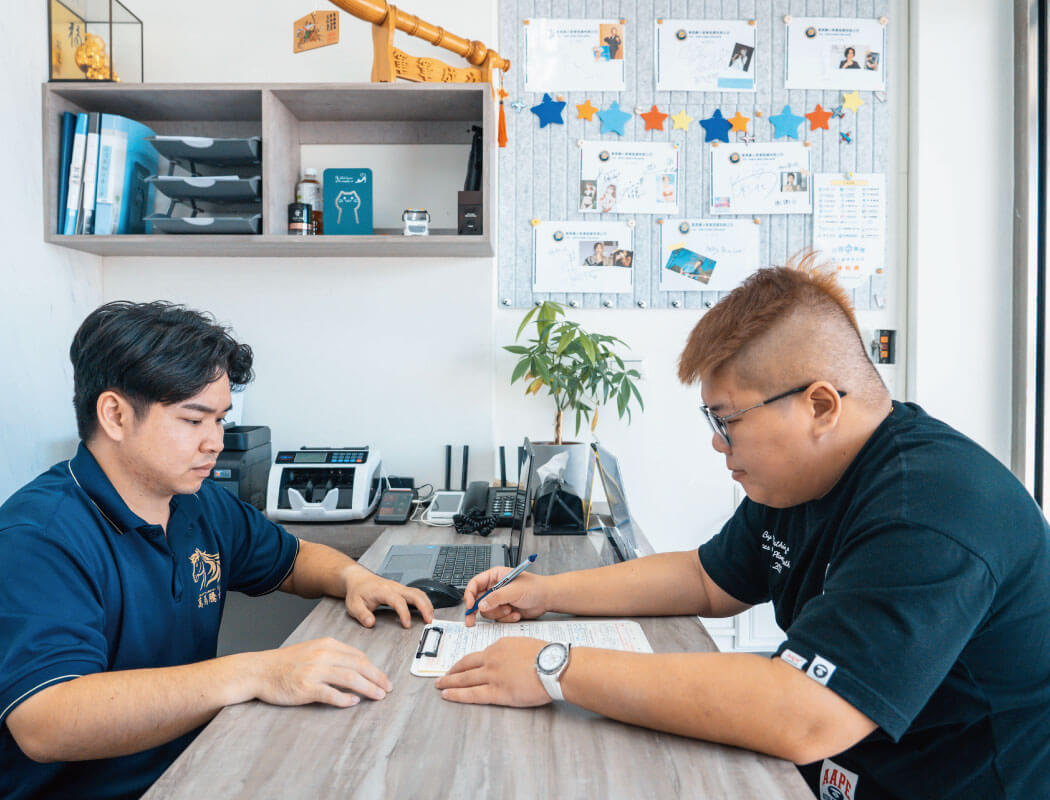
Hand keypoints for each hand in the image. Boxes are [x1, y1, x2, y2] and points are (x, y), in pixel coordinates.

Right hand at [251, 637, 392, 707]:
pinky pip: (331, 694)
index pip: (358, 656)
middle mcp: (323, 655)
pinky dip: (345, 699)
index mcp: (327, 644)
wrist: (260, 670)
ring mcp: (314, 671)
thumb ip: (333, 655)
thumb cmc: (286, 662)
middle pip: (359, 666)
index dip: (374, 668)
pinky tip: (353, 702)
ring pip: (350, 678)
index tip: (383, 678)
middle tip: (387, 688)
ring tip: (378, 696)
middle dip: (377, 678)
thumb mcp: (312, 650)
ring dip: (368, 688)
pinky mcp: (306, 687)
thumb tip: (357, 666)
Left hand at [343, 567, 433, 627]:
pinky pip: (417, 593)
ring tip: (431, 617)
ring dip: (427, 604)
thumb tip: (371, 623)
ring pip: (418, 592)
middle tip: (429, 620)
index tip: (407, 624)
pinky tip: (427, 609)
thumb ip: (362, 615)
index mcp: (383, 590)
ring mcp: (399, 587)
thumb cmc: (357, 592)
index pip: (398, 601)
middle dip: (424, 606)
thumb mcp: (353, 605)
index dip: (404, 613)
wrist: (358, 579)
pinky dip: (424, 601)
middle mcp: (394, 587)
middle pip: (414, 594)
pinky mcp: (402, 589)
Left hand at [435, 637, 549, 705]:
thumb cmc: (546, 655)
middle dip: (452, 671)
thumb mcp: (524, 644)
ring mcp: (492, 675)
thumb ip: (510, 651)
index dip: (466, 662)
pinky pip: (472, 694)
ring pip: (465, 679)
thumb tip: (505, 658)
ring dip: (450, 682)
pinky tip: (447, 695)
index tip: (461, 666)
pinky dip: (457, 694)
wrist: (554, 666)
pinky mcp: (497, 692)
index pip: (478, 655)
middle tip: (441, 676)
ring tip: (439, 685)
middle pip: (466, 665)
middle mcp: (492, 659)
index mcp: (499, 645)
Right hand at [463, 566, 549, 626]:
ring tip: (510, 609)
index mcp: (495, 576)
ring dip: (498, 613)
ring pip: (487, 611)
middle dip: (476, 610)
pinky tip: (516, 614)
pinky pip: (497, 618)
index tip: (469, 605)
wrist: (547, 599)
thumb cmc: (534, 588)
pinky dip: (506, 618)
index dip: (469, 594)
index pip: (475, 584)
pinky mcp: (504, 610)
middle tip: (470, 621)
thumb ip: (496, 597)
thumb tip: (481, 605)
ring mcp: (499, 600)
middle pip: (477, 600)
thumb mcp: (514, 590)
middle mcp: (494, 587)